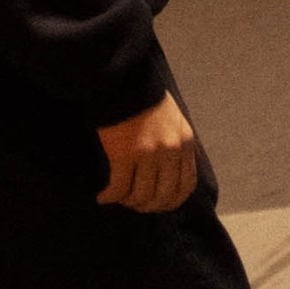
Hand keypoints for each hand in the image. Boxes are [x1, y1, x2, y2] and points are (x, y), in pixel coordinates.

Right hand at [96, 91, 198, 212]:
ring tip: (119, 198)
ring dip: (128, 202)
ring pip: (141, 194)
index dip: (172, 202)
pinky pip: (119, 187)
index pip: (186, 185)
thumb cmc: (146, 100)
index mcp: (185, 143)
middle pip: (163, 195)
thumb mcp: (174, 121)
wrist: (124, 82)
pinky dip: (110, 196)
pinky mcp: (124, 154)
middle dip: (148, 206)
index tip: (159, 206)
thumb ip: (177, 147)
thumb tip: (170, 176)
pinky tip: (103, 197)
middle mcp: (170, 151)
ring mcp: (148, 154)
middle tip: (135, 205)